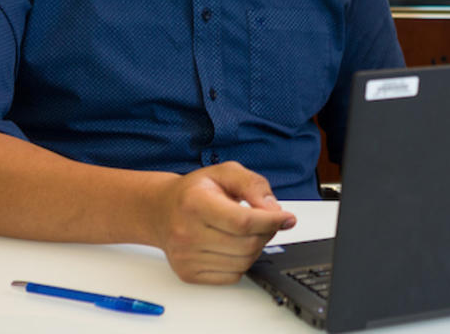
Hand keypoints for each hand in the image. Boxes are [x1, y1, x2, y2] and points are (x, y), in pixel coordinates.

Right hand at [148, 161, 295, 283]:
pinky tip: (234, 245)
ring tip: (247, 231)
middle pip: (247, 244)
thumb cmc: (195, 191)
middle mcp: (186, 232)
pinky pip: (232, 276)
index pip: (243, 222)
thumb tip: (274, 211)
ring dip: (256, 248)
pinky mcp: (188, 273)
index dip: (271, 221)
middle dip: (267, 232)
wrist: (162, 210)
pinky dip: (242, 262)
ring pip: (243, 262)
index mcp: (195, 203)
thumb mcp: (226, 172)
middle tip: (266, 221)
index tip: (287, 218)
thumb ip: (253, 185)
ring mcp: (185, 256)